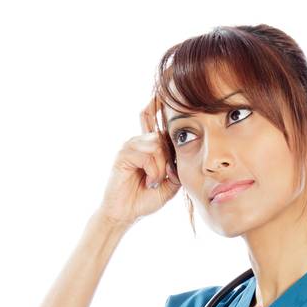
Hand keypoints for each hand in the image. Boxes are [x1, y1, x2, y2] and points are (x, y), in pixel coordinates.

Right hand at [97, 99, 181, 227]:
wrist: (127, 214)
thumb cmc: (146, 199)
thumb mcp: (170, 184)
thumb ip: (177, 165)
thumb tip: (183, 149)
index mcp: (150, 146)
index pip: (153, 117)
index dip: (158, 104)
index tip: (162, 92)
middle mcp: (140, 142)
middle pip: (162, 136)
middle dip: (167, 160)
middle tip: (161, 178)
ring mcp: (131, 146)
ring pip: (156, 145)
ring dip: (160, 168)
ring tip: (152, 181)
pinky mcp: (124, 154)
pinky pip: (147, 154)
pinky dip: (152, 170)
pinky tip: (147, 180)